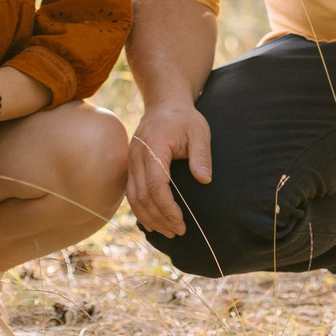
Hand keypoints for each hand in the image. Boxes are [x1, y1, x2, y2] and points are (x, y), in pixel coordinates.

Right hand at [125, 100, 210, 236]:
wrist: (164, 103)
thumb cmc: (184, 118)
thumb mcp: (199, 131)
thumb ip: (202, 155)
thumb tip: (205, 179)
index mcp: (154, 146)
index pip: (156, 184)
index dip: (167, 207)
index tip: (181, 221)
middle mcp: (137, 155)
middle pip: (142, 196)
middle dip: (160, 218)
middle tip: (179, 232)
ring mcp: (131, 161)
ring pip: (133, 198)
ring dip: (149, 218)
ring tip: (168, 232)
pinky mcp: (131, 165)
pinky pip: (131, 193)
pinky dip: (141, 210)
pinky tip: (153, 222)